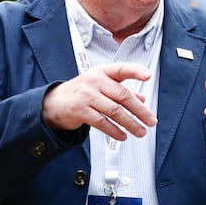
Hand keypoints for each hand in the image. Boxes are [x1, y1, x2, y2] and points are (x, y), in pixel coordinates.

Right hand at [42, 63, 156, 140]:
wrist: (55, 102)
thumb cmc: (82, 92)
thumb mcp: (101, 86)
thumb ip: (121, 91)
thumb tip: (142, 100)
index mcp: (103, 72)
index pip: (122, 69)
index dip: (136, 71)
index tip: (148, 76)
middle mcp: (95, 81)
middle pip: (123, 95)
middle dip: (140, 110)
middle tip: (150, 120)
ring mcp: (87, 96)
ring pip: (114, 111)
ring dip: (130, 123)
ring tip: (140, 131)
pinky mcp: (80, 110)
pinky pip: (102, 122)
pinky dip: (115, 131)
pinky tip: (122, 135)